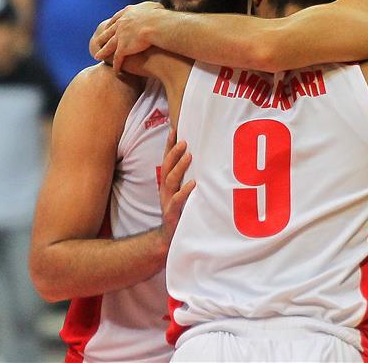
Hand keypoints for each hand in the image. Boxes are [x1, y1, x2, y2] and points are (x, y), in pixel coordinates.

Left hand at [92, 2, 163, 68]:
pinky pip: (117, 58)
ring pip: (109, 46)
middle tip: (97, 41)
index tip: (108, 27)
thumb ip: (152, 8)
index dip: (112, 24)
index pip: (116, 18)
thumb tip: (157, 9)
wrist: (156, 25)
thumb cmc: (160, 16)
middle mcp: (121, 24)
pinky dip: (116, 65)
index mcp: (127, 13)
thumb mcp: (154, 7)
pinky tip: (116, 71)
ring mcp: (120, 36)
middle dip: (103, 37)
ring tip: (97, 57)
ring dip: (103, 52)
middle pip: (108, 32)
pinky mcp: (123, 48)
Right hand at [158, 129, 195, 247]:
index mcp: (168, 183)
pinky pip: (177, 201)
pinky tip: (193, 184)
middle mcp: (166, 190)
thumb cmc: (180, 212)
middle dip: (174, 153)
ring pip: (170, 180)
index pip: (167, 160)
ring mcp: (167, 201)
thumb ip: (187, 177)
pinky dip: (184, 191)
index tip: (175, 129)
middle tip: (184, 141)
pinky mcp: (172, 214)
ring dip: (180, 167)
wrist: (170, 238)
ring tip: (189, 155)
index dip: (169, 145)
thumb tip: (201, 158)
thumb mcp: (183, 192)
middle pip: (167, 167)